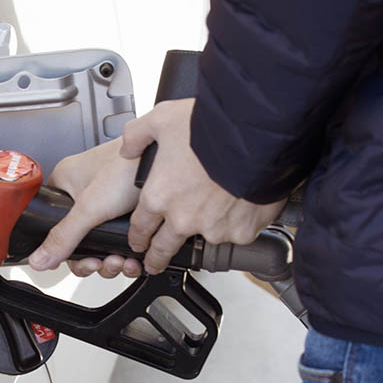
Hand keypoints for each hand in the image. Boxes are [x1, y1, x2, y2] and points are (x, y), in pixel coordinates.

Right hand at [27, 138, 143, 277]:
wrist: (169, 161)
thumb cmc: (130, 166)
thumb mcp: (90, 207)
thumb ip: (64, 236)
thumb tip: (40, 259)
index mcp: (65, 184)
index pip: (53, 227)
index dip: (67, 252)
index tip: (84, 261)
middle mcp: (84, 193)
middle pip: (80, 241)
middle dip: (95, 259)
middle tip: (106, 262)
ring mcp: (108, 203)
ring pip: (102, 244)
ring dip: (113, 260)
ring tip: (123, 260)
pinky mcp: (129, 210)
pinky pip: (121, 240)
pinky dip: (128, 254)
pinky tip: (134, 257)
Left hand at [120, 99, 285, 274]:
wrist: (254, 137)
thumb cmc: (210, 128)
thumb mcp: (162, 119)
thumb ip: (138, 136)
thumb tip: (128, 148)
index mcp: (159, 196)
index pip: (140, 227)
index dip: (137, 236)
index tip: (139, 241)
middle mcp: (183, 218)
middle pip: (163, 248)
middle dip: (156, 258)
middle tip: (155, 263)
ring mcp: (213, 228)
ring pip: (204, 239)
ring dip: (205, 230)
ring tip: (215, 214)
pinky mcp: (240, 232)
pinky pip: (236, 233)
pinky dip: (237, 223)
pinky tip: (240, 204)